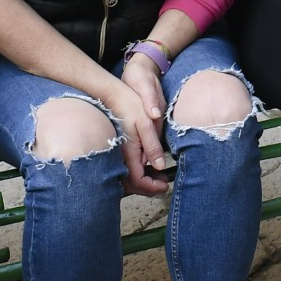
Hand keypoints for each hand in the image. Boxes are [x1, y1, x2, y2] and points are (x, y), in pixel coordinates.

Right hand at [109, 60, 170, 195]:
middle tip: (164, 184)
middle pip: (132, 183)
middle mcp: (122, 156)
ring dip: (145, 180)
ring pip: (130, 176)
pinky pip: (130, 167)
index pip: (138, 180)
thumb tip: (160, 166)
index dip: (151, 187)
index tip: (164, 185)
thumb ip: (152, 146)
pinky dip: (141, 171)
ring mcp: (121, 152)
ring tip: (161, 177)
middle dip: (149, 188)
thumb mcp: (146, 124)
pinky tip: (152, 165)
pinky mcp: (123, 148)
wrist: (115, 93)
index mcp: (129, 152)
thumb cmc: (131, 105)